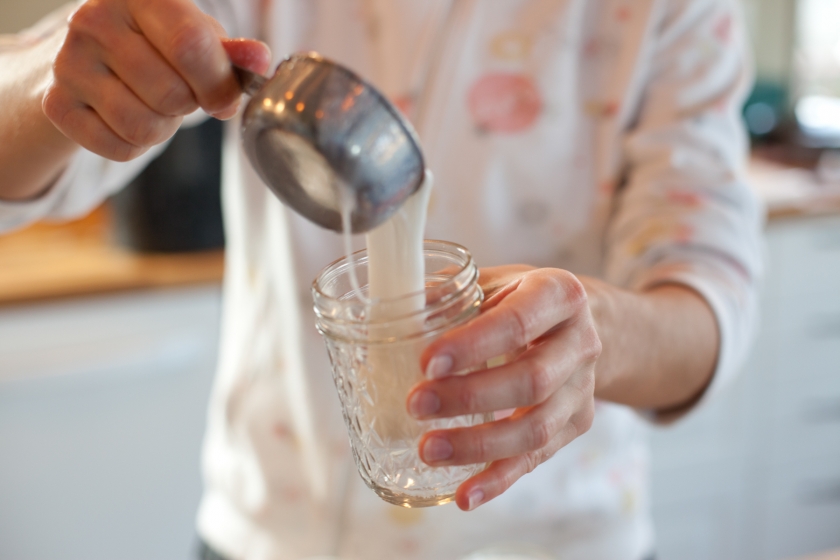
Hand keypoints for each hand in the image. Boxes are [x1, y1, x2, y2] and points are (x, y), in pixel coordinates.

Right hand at [42, 0, 270, 161]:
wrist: (88, 58)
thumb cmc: (156, 44)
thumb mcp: (197, 37)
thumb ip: (230, 52)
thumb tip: (259, 59)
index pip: (190, 45)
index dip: (217, 83)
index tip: (224, 98)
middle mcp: (95, 19)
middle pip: (170, 95)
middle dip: (188, 107)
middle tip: (179, 94)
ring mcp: (68, 61)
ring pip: (143, 127)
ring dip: (162, 130)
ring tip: (155, 106)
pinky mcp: (56, 103)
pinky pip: (118, 148)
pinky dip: (134, 146)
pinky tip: (128, 119)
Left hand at [406, 266, 600, 510]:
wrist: (575, 324)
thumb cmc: (518, 299)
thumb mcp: (491, 282)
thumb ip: (449, 294)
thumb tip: (393, 311)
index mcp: (560, 295)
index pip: (519, 322)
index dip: (474, 344)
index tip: (428, 362)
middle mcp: (581, 343)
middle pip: (532, 380)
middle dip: (470, 398)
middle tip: (416, 405)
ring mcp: (582, 389)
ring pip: (536, 428)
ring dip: (478, 444)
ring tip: (428, 450)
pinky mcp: (574, 426)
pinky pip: (536, 459)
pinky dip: (498, 480)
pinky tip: (464, 495)